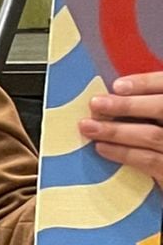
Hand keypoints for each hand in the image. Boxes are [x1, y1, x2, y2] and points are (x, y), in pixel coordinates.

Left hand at [81, 72, 162, 190]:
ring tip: (89, 127)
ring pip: (152, 135)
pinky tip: (102, 148)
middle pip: (162, 108)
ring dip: (116, 130)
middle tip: (96, 103)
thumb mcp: (155, 121)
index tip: (117, 85)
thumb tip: (115, 94)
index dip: (146, 83)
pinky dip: (124, 153)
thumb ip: (146, 110)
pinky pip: (149, 161)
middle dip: (127, 105)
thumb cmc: (157, 146)